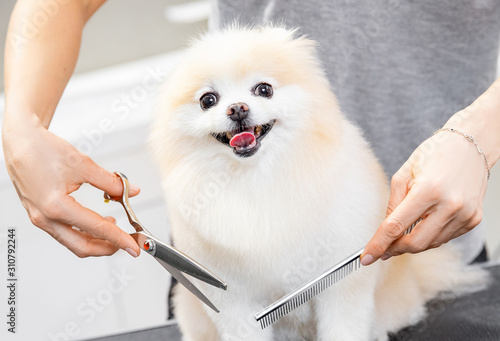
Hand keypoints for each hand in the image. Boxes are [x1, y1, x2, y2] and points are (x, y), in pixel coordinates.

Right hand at [3, 116, 141, 257]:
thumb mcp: (84, 165)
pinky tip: (96, 224)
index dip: (119, 238)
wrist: (21, 142)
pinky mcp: (39, 215)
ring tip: (115, 230)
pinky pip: (64, 233)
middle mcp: (45, 217)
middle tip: (126, 243)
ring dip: (95, 241)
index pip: (96, 228)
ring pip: (72, 242)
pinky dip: (83, 233)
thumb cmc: (44, 150)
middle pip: (82, 246)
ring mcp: (40, 218)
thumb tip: (131, 192)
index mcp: (56, 206)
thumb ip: (111, 182)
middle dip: (107, 247)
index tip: (133, 246)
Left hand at [360, 128, 487, 265]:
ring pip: (431, 243)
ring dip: (412, 243)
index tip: (367, 256)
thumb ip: (393, 204)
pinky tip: (424, 223)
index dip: (379, 244)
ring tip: (403, 233)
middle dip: (395, 249)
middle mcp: (450, 205)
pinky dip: (430, 235)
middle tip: (382, 248)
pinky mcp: (473, 219)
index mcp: (428, 191)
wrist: (471, 146)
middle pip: (415, 243)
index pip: (396, 226)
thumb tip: (384, 231)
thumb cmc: (435, 154)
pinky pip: (445, 237)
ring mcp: (465, 214)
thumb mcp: (404, 174)